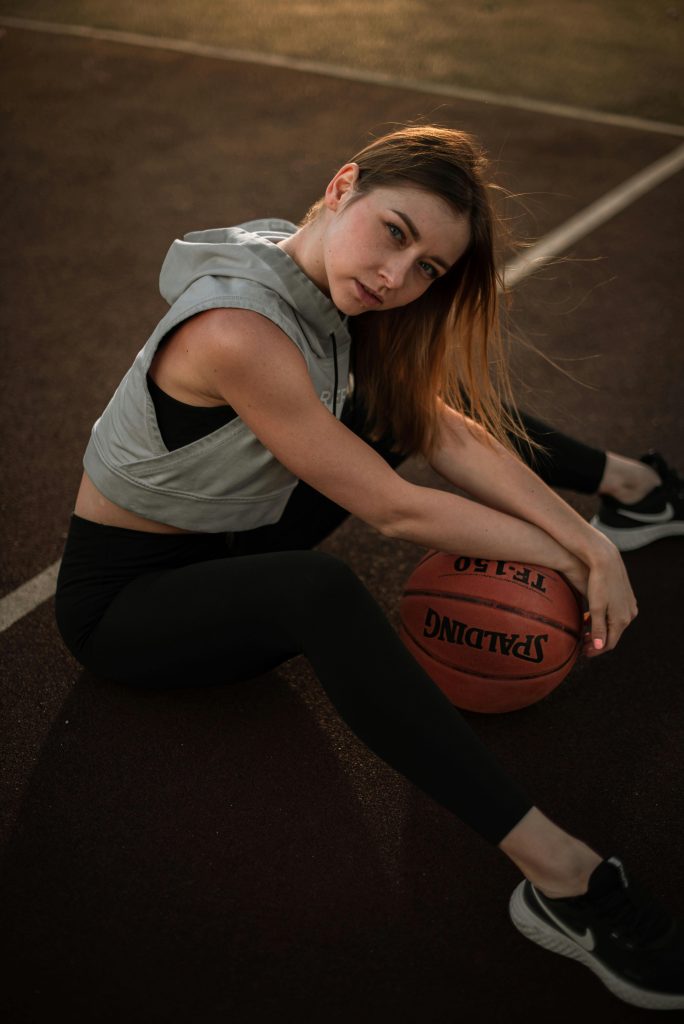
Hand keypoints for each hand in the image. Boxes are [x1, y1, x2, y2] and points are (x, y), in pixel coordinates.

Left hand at [581, 538, 637, 656]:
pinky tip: (591, 617)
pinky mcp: (626, 597)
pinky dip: (604, 619)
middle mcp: (629, 614)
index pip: (609, 643)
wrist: (606, 560)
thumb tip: (599, 647)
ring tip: (584, 632)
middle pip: (612, 635)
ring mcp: (629, 606)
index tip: (583, 652)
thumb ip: (598, 628)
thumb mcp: (596, 607)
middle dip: (597, 641)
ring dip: (600, 630)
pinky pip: (615, 614)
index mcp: (622, 619)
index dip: (595, 650)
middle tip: (582, 645)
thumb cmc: (598, 583)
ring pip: (614, 624)